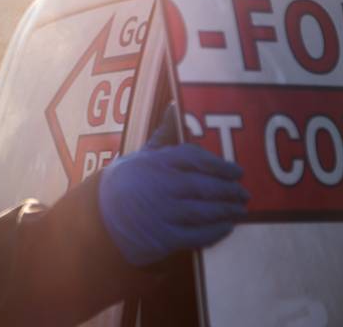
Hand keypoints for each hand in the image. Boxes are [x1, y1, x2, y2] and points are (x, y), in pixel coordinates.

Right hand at [98, 112, 249, 265]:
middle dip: (230, 191)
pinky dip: (217, 231)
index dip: (220, 165)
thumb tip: (175, 105)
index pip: (195, 158)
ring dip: (228, 211)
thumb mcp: (142, 155)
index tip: (237, 171)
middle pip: (206, 186)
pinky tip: (226, 227)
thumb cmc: (127, 182)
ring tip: (240, 210)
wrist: (99, 216)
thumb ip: (165, 135)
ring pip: (206, 211)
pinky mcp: (163, 238)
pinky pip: (198, 235)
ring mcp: (162, 213)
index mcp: (156, 162)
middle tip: (244, 194)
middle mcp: (160, 186)